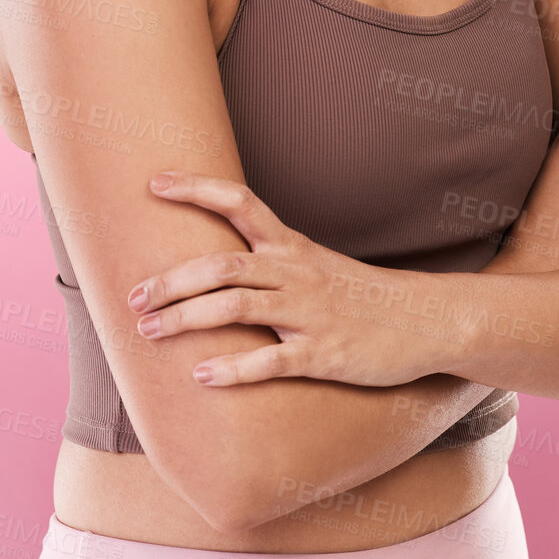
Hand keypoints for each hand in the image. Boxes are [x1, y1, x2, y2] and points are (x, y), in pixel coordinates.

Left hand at [125, 173, 441, 387]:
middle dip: (171, 281)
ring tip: (148, 332)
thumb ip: (269, 262)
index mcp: (292, 247)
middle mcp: (296, 272)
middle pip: (222, 265)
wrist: (425, 322)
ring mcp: (308, 313)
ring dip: (186, 319)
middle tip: (132, 298)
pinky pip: (271, 360)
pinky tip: (201, 376)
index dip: (196, 188)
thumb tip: (214, 267)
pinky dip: (233, 369)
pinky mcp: (323, 354)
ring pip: (236, 306)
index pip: (239, 202)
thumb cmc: (361, 296)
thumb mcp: (316, 265)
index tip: (154, 183)